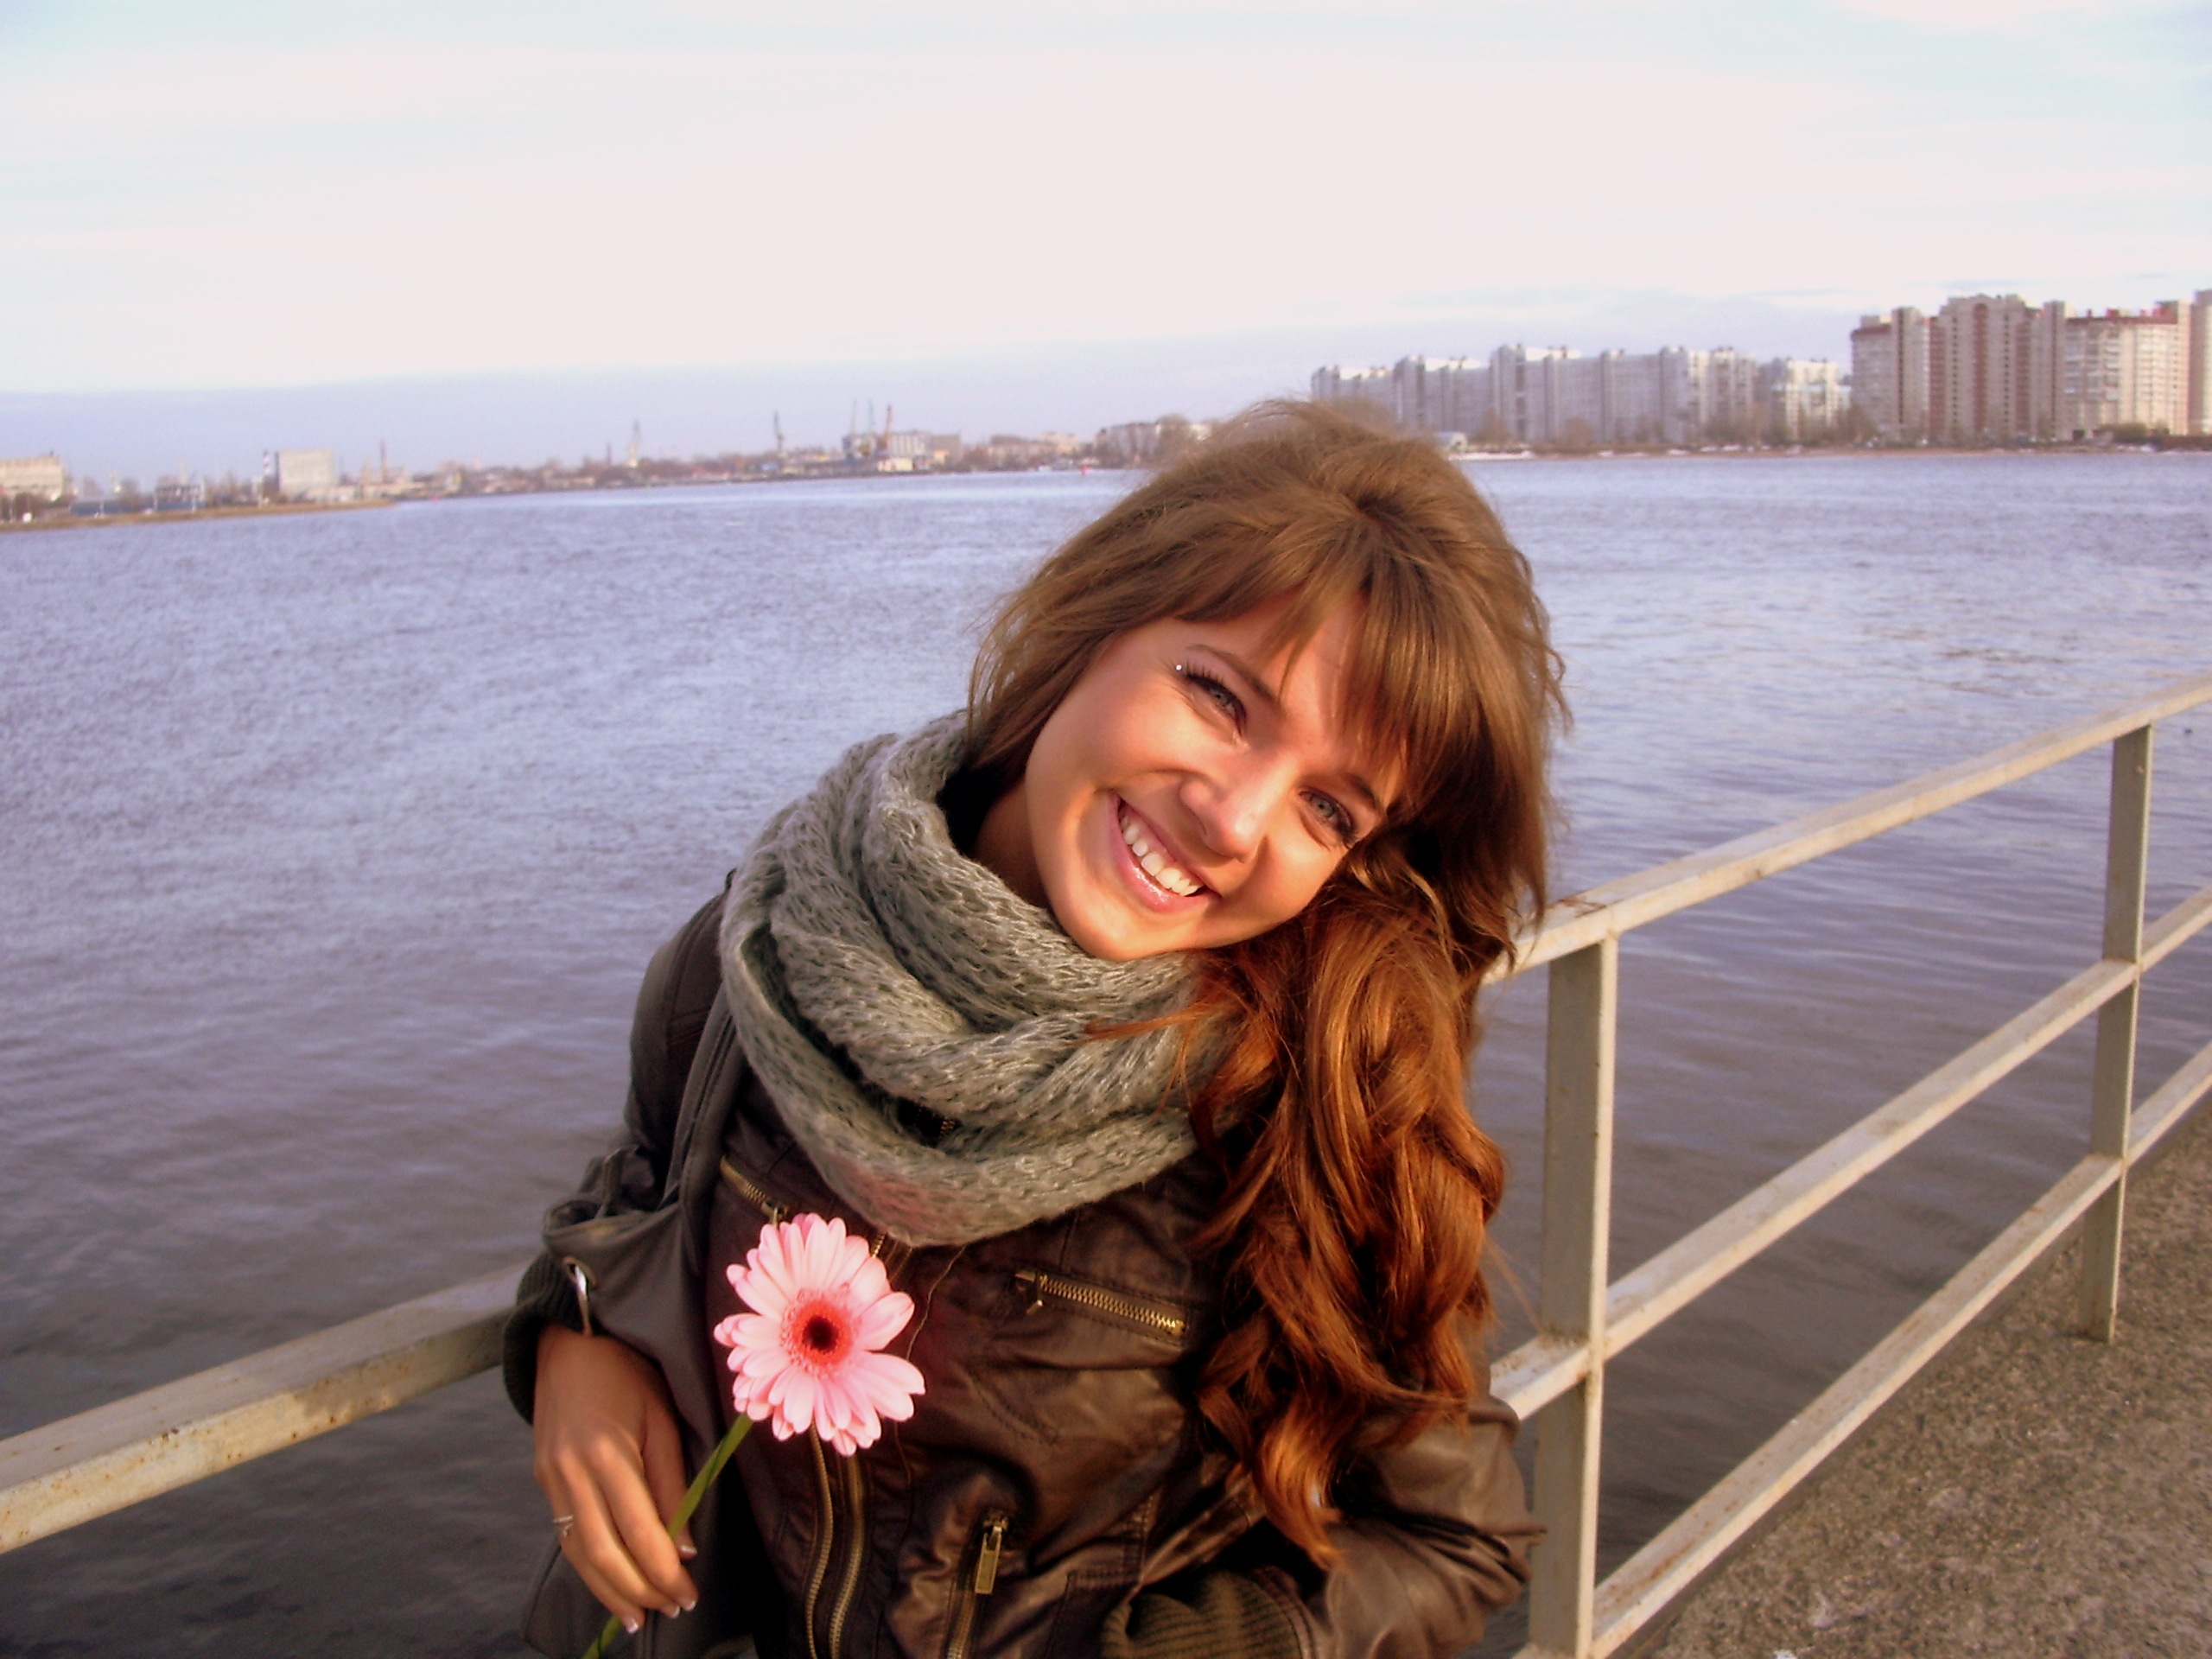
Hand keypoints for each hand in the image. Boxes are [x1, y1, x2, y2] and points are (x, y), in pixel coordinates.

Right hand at [533, 1324, 700, 1630]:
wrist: (571, 1339)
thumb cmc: (629, 1370)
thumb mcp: (662, 1415)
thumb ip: (672, 1480)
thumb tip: (684, 1545)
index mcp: (606, 1453)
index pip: (639, 1532)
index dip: (664, 1571)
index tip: (688, 1592)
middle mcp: (571, 1472)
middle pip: (604, 1554)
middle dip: (640, 1590)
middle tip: (671, 1609)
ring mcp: (550, 1477)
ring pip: (578, 1553)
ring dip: (610, 1590)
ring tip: (639, 1616)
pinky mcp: (542, 1478)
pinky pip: (564, 1536)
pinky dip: (588, 1567)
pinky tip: (609, 1585)